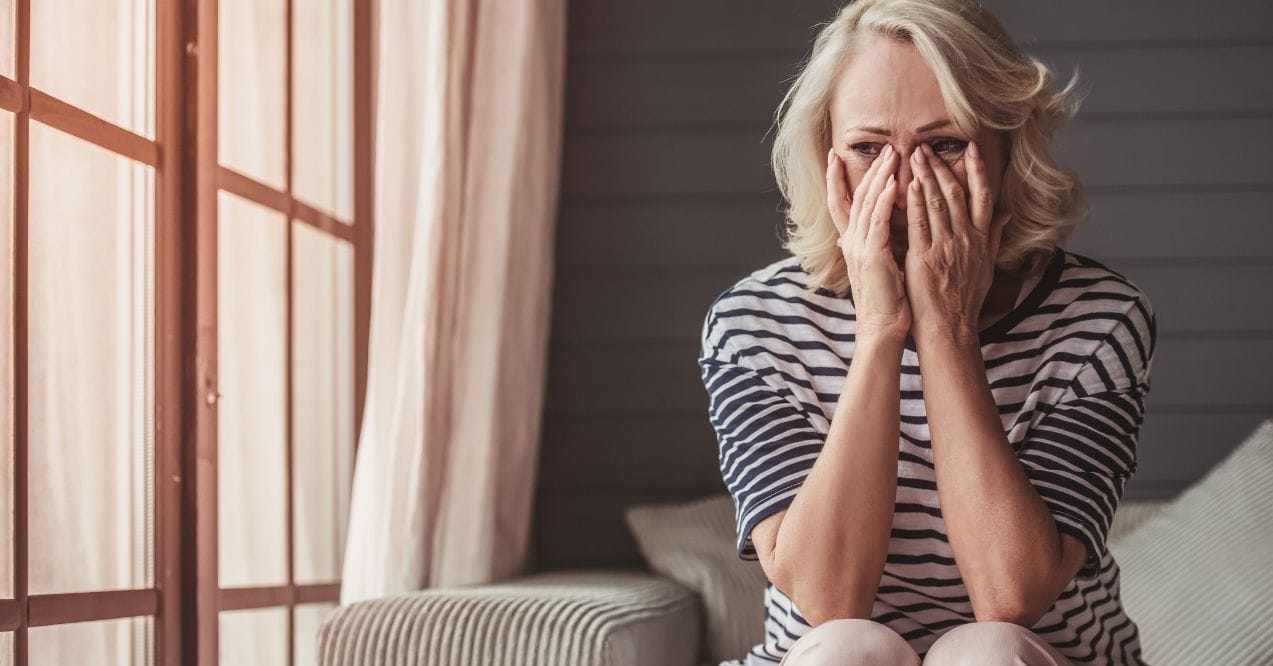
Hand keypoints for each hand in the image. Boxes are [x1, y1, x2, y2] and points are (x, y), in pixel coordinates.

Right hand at [826, 143, 909, 340]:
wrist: (881, 328)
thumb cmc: (886, 301)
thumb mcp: (880, 266)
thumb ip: (879, 244)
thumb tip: (885, 229)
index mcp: (851, 244)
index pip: (840, 204)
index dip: (836, 180)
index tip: (835, 157)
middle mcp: (850, 242)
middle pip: (855, 196)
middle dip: (868, 170)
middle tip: (882, 147)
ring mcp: (859, 247)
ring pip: (866, 203)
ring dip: (879, 177)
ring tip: (892, 155)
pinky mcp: (872, 255)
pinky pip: (877, 221)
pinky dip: (885, 199)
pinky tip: (895, 182)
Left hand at [903, 141, 1010, 343]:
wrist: (950, 328)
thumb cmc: (965, 298)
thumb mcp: (987, 266)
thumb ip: (994, 237)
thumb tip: (1006, 213)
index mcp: (982, 239)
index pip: (983, 196)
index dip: (977, 171)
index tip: (970, 148)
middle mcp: (967, 239)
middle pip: (956, 194)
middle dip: (941, 167)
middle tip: (926, 147)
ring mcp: (946, 247)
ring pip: (936, 204)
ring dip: (925, 177)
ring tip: (914, 156)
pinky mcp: (925, 259)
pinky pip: (919, 225)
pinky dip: (914, 204)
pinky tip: (908, 185)